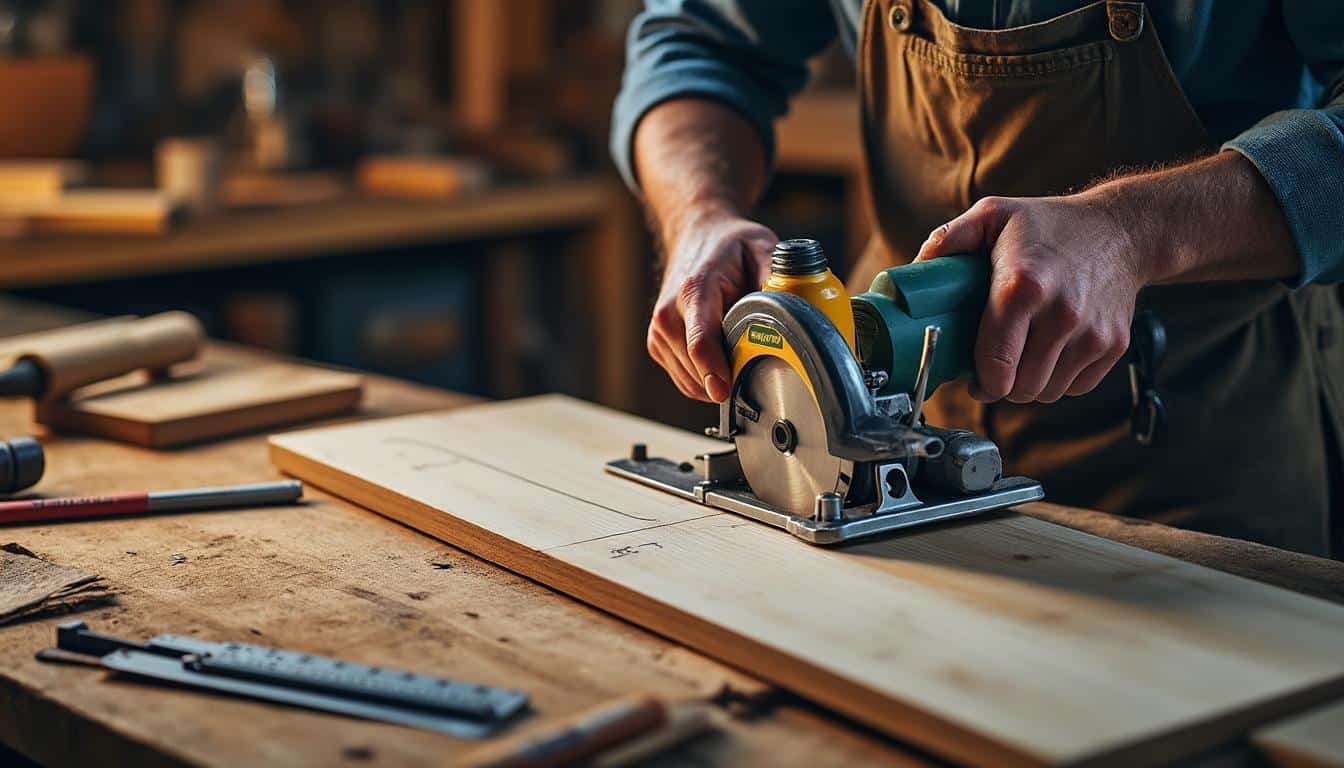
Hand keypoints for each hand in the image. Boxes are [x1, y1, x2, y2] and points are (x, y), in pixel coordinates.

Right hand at [649, 210, 776, 401]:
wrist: (695, 237)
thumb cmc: (729, 246)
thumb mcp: (761, 246)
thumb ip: (776, 276)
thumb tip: (797, 307)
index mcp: (694, 290)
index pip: (699, 341)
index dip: (714, 371)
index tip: (726, 391)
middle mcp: (668, 314)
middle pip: (697, 370)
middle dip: (730, 378)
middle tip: (760, 365)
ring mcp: (659, 333)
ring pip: (691, 383)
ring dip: (718, 383)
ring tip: (740, 355)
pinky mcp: (657, 346)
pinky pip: (686, 382)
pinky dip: (706, 381)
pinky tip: (724, 360)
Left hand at [915, 193, 1149, 403]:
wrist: (1122, 230)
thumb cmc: (1050, 225)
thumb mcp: (994, 215)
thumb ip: (948, 239)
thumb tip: (914, 274)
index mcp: (1022, 287)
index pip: (995, 366)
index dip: (980, 382)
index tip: (973, 377)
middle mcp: (1061, 314)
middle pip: (1020, 387)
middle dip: (1002, 384)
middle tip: (994, 366)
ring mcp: (1092, 333)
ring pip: (1047, 392)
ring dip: (1029, 383)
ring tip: (1022, 356)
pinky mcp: (1113, 345)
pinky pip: (1076, 387)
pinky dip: (1059, 379)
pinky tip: (1050, 352)